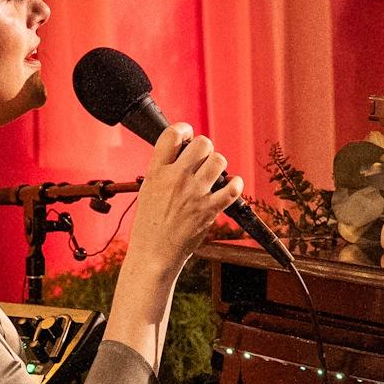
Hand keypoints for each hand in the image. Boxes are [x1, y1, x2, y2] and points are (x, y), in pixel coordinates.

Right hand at [126, 123, 243, 277]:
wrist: (153, 254)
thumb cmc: (149, 225)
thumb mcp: (148, 190)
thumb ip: (164, 170)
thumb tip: (182, 154)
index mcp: (157, 172)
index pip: (172, 134)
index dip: (184, 129)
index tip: (188, 135)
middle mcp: (176, 179)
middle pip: (202, 143)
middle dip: (205, 149)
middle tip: (202, 160)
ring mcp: (194, 194)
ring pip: (219, 161)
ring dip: (219, 165)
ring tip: (214, 175)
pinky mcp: (209, 210)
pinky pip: (233, 188)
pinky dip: (236, 184)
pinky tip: (231, 186)